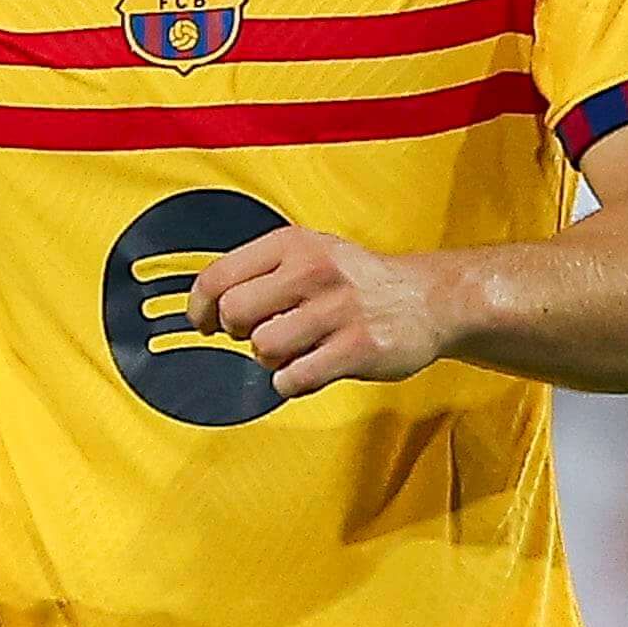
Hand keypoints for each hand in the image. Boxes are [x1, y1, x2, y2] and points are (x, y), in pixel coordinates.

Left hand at [193, 225, 443, 395]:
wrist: (427, 299)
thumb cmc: (358, 281)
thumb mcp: (308, 253)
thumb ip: (259, 271)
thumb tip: (206, 305)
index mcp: (293, 244)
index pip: (218, 276)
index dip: (200, 308)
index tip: (205, 323)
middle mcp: (313, 270)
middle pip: (235, 313)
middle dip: (239, 332)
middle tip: (260, 333)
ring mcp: (337, 309)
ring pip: (264, 348)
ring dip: (271, 358)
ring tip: (295, 349)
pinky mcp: (356, 348)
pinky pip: (295, 378)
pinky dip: (292, 381)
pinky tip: (310, 368)